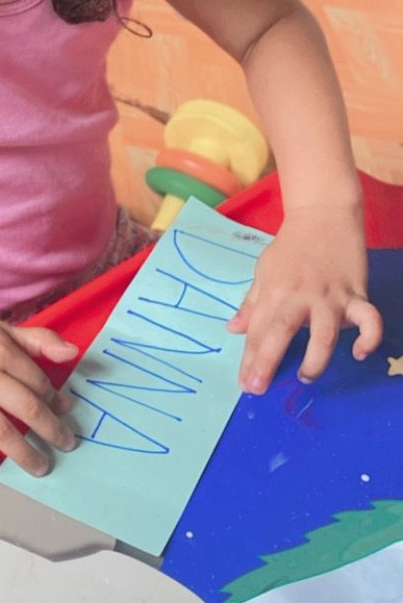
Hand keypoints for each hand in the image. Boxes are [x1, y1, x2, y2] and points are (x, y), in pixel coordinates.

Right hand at [0, 313, 77, 473]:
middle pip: (25, 409)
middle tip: (66, 445)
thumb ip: (41, 340)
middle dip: (51, 432)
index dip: (56, 400)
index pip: (38, 382)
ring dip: (24, 453)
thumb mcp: (4, 331)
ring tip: (40, 466)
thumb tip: (73, 353)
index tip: (64, 412)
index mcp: (0, 351)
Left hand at [227, 203, 382, 394]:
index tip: (246, 385)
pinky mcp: (356, 293)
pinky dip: (367, 339)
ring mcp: (330, 295)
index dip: (250, 359)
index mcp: (274, 290)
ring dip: (314, 360)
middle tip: (259, 388)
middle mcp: (300, 295)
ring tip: (305, 376)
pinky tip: (358, 353)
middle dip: (267, 362)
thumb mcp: (264, 270)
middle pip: (281, 332)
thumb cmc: (291, 246)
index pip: (258, 330)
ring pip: (323, 334)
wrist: (323, 214)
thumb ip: (251, 303)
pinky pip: (368, 320)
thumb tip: (233, 329)